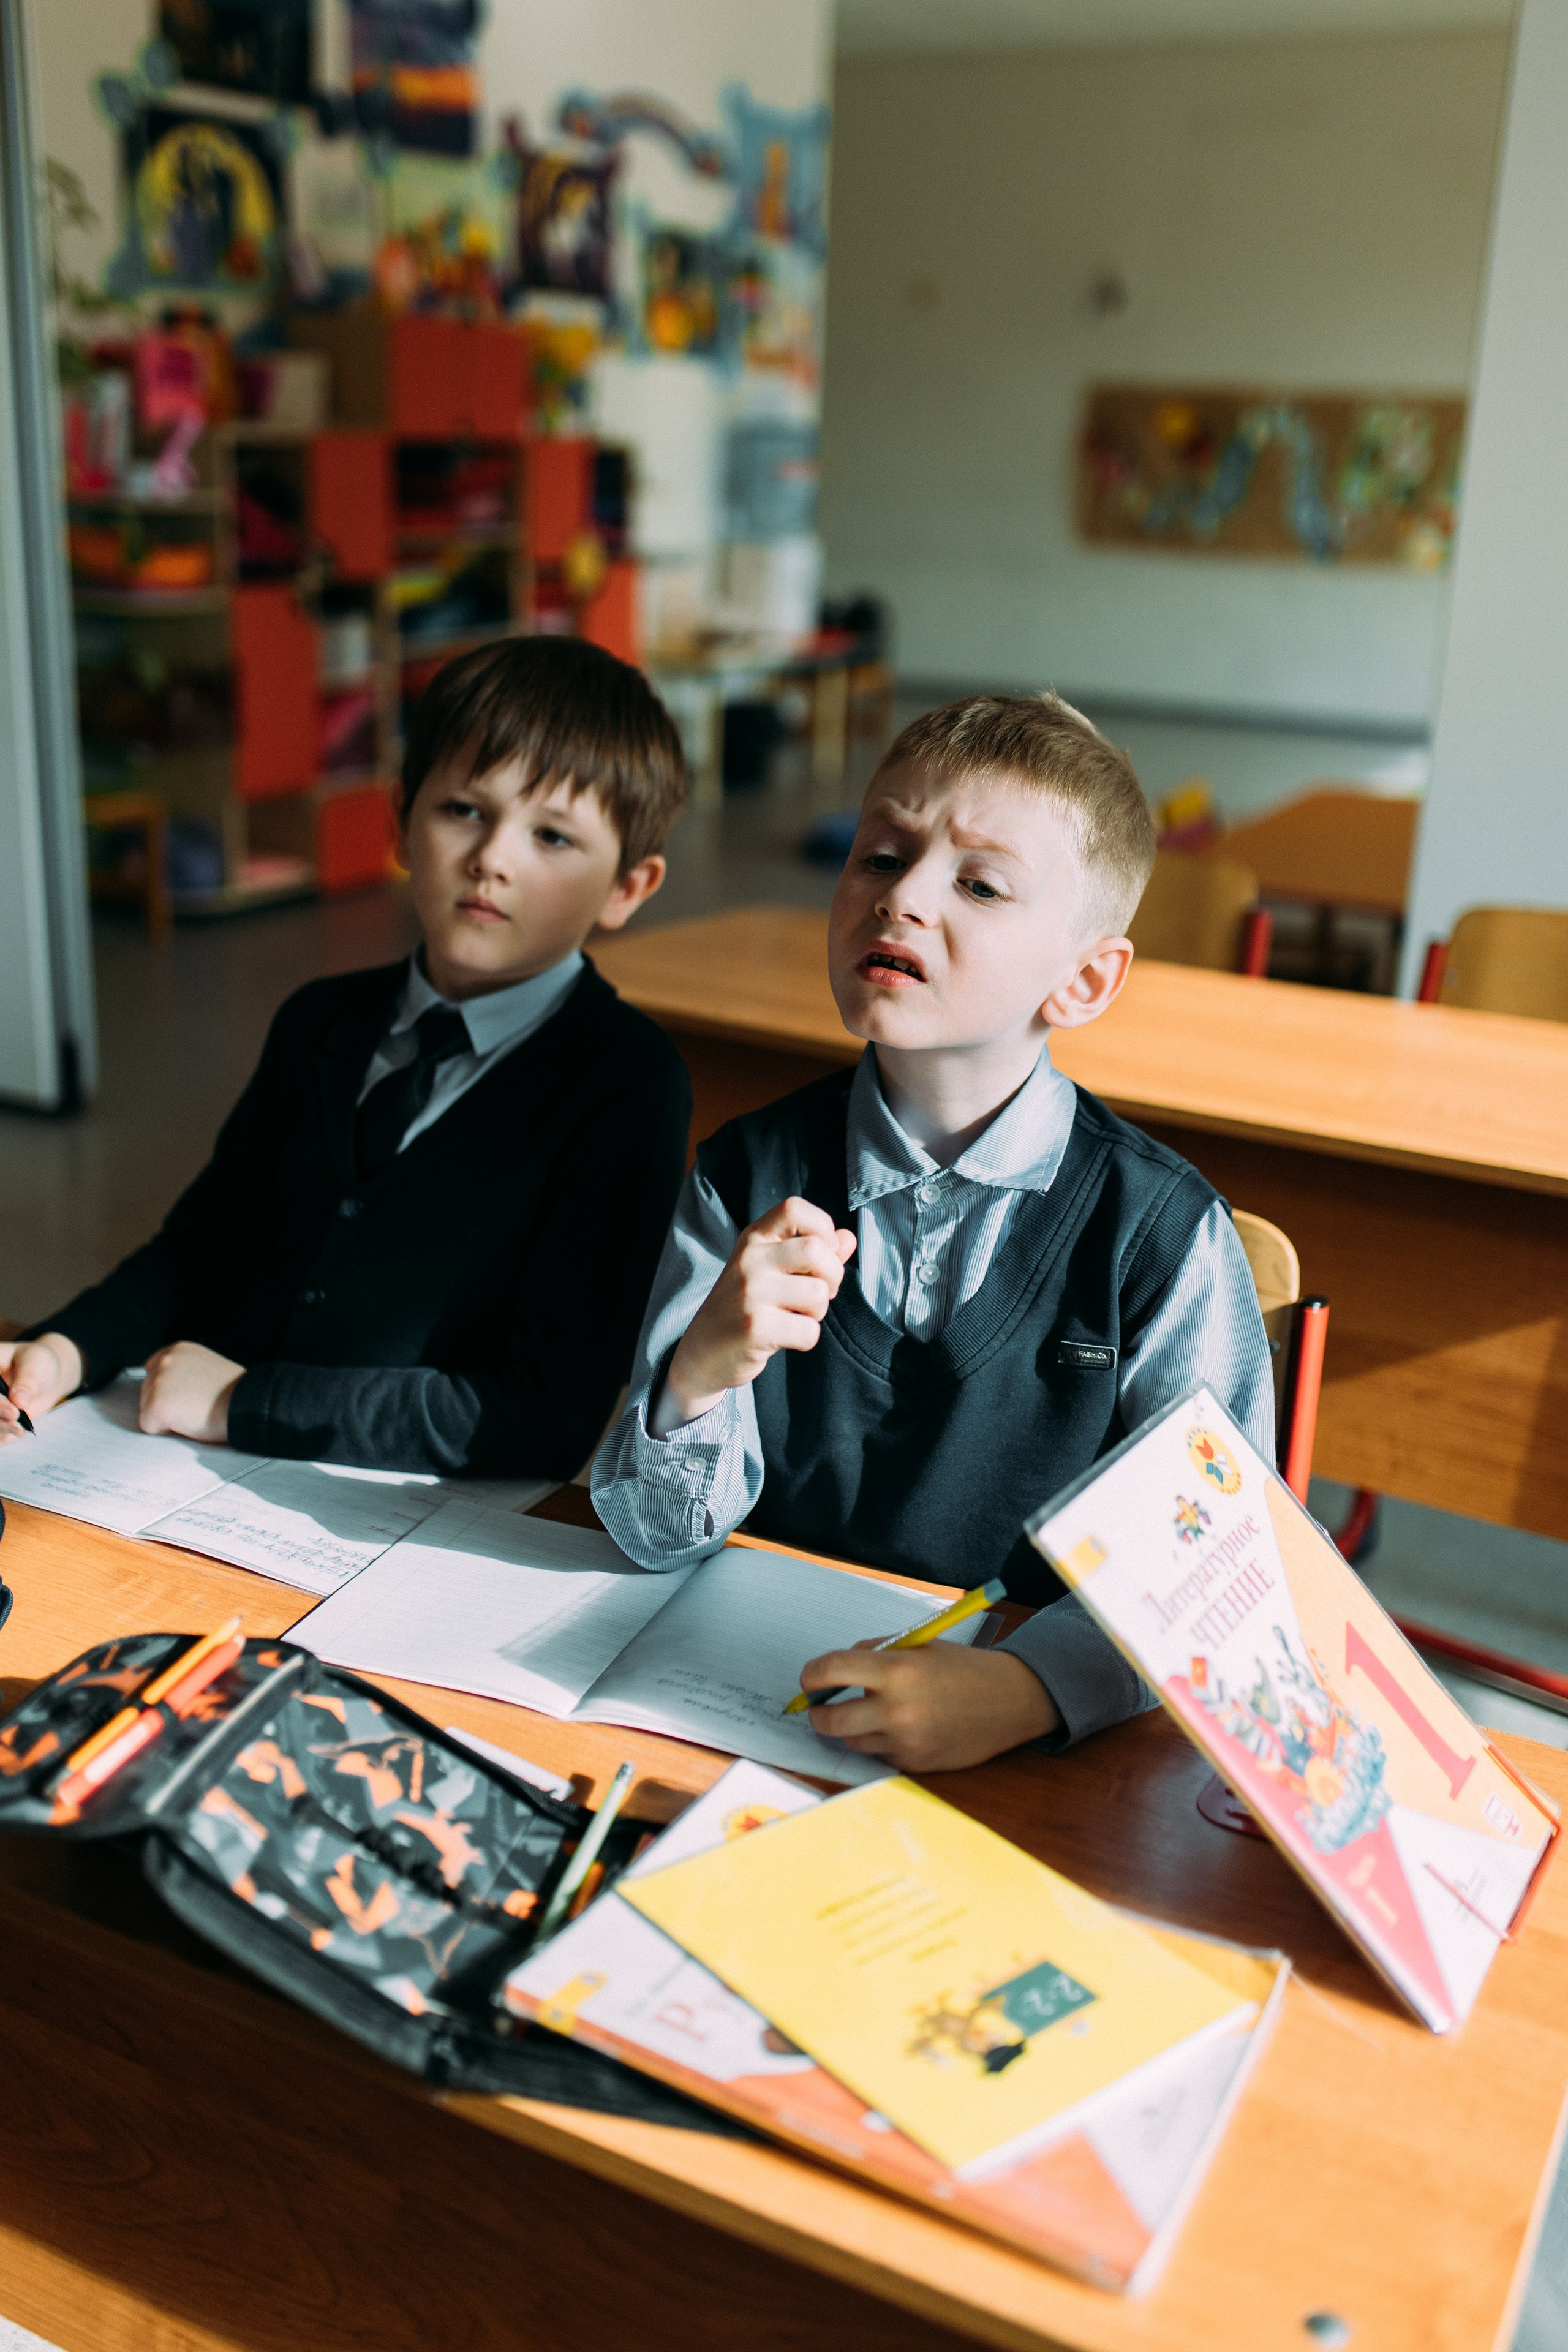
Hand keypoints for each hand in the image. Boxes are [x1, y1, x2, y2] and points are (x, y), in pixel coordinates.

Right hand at [0, 1333, 82, 1442]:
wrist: (44, 1377)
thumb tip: (19, 1400)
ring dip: (0, 1428)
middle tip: (17, 1418)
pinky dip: (3, 1435)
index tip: (13, 1410)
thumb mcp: (35, 1363)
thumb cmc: (37, 1363)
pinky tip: (18, 1431)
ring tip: (21, 1428)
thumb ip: (27, 1380)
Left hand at [138, 1342, 244, 1444]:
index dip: (167, 1389)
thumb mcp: (207, 1367)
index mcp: (178, 1349)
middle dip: (167, 1403)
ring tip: (194, 1412)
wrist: (246, 1404)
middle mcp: (165, 1361)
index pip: (152, 1371)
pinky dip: (166, 1431)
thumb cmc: (235, 1393)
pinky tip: (189, 1422)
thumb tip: (174, 1387)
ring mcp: (158, 1382)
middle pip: (147, 1391)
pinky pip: (150, 1426)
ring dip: (167, 1417)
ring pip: (147, 1409)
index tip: (183, 1395)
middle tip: (195, 1405)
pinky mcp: (157, 1406)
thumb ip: (186, 1371)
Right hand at [653, 1196, 855, 1433]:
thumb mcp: (771, 1269)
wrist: (703, 1350)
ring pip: (818, 1294)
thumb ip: (811, 1251)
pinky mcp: (754, 1328)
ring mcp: (750, 1293)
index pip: (794, 1208)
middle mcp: (750, 1259)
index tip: (821, 1254)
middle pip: (816, 1250)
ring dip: (818, 1312)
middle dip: (832, 1277)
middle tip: (816, 1294)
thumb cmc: (745, 1306)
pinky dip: (806, 1339)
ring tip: (795, 1316)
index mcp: (754, 1238)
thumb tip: (847, 1238)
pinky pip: (809, 1331)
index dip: (822, 1228)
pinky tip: (784, 1337)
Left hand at [799, 1641, 1059, 1772]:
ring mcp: (907, 1741)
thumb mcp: (917, 1645)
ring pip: (852, 1740)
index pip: (832, 1670)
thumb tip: (834, 1671)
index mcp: (897, 1670)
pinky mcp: (916, 1764)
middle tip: (818, 1706)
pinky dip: (881, 1741)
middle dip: (817, 1712)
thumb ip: (874, 1654)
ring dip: (851, 1727)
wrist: (1009, 1700)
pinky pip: (880, 1754)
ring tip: (870, 1712)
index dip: (811, 1674)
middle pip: (830, 1720)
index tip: (809, 1677)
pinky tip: (901, 1727)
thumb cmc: (961, 1667)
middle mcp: (898, 1709)